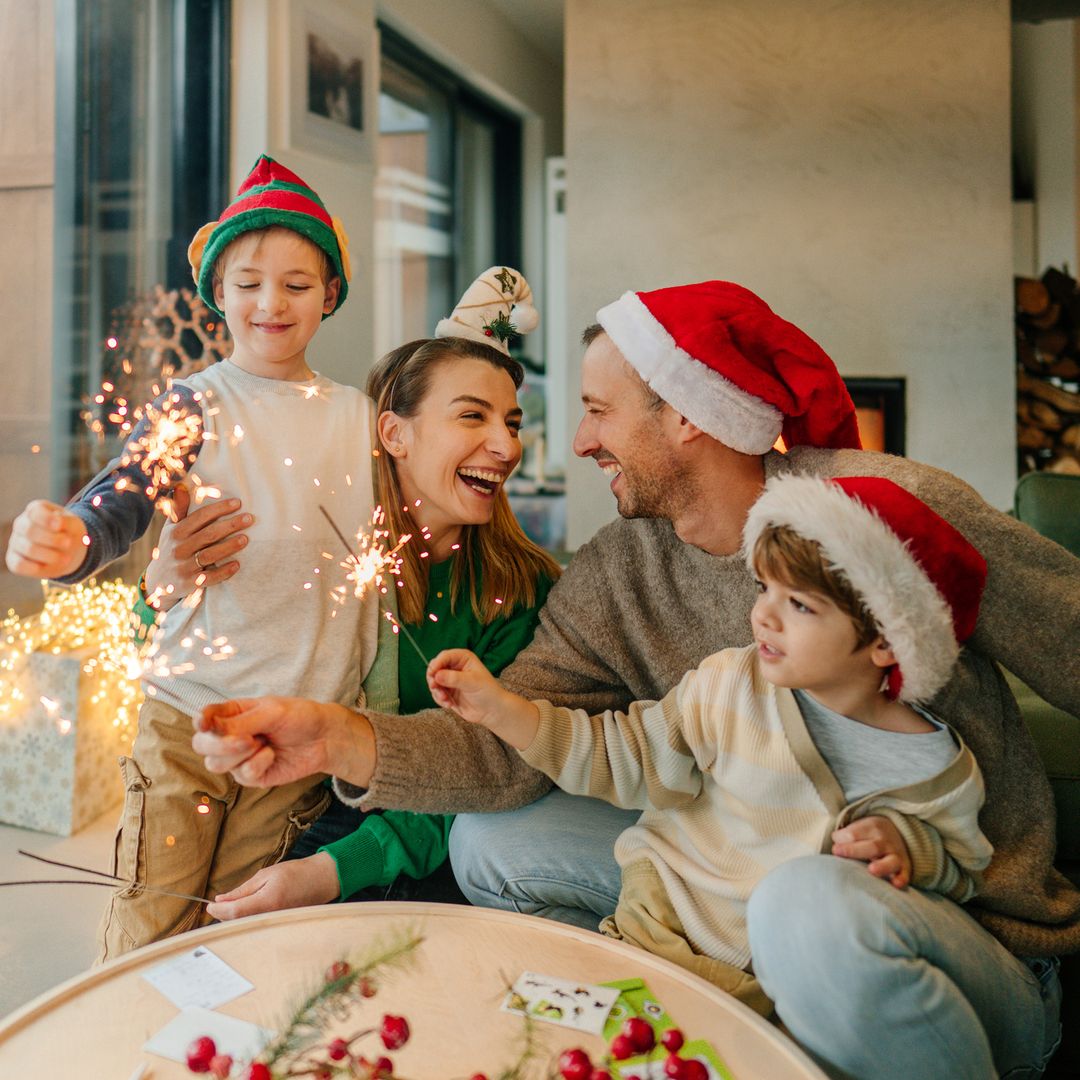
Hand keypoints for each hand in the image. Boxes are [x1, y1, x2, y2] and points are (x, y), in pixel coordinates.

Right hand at [5, 500, 88, 578]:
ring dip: (50, 555)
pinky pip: (19, 565)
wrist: (69, 552)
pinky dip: (35, 568)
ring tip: (67, 559)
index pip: (35, 512)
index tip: (60, 526)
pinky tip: (50, 567)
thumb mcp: (75, 525)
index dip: (46, 519)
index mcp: (35, 510)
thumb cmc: (70, 533)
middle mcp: (21, 524)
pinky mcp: (13, 559)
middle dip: (52, 539)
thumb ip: (67, 521)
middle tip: (68, 543)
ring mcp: (16, 542)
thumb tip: (57, 520)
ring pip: (27, 549)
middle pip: (29, 530)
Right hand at [145, 485, 251, 610]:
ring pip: (209, 555)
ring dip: (229, 547)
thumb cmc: (172, 549)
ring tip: (246, 539)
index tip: (238, 503)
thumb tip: (182, 487)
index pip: (200, 517)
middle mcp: (178, 549)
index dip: (219, 509)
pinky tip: (237, 565)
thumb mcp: (170, 529)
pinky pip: (209, 578)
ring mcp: (184, 567)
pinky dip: (223, 572)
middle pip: (208, 535)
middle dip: (229, 525)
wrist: (158, 582)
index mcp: (176, 532)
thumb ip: (179, 510)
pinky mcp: (190, 584)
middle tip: (249, 518)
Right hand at [193, 696, 373, 787]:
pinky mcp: (251, 776)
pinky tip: (273, 755)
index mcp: (232, 714)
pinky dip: (258, 764)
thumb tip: (207, 728)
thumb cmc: (299, 717)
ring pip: (216, 764)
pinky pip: (242, 775)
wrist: (325, 738)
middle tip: (246, 739)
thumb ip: (239, 722)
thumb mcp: (271, 712)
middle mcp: (230, 736)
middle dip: (219, 744)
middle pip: (202, 745)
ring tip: (263, 743)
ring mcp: (238, 758)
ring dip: (240, 755)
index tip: (204, 724)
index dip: (200, 721)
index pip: (204, 718)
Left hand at [206, 852, 339, 919]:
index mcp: (266, 902)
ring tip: (232, 905)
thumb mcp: (267, 875)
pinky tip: (247, 910)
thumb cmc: (296, 873)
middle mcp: (269, 917)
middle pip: (237, 922)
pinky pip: (256, 926)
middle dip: (224, 914)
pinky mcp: (278, 926)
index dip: (217, 910)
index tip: (208, 905)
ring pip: (245, 925)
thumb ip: (243, 890)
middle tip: (219, 903)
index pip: (233, 912)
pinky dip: (247, 919)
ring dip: (234, 917)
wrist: (322, 880)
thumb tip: (221, 899)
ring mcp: (274, 924)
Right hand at [427, 648, 507, 725]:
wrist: (492, 711)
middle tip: (435, 687)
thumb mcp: (472, 682)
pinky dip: (439, 699)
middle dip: (433, 678)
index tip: (433, 673)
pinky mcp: (448, 692)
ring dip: (436, 691)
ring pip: (433, 681)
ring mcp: (450, 680)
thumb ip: (454, 678)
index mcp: (463, 658)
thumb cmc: (487, 692)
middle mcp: (455, 667)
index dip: (437, 663)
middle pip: (435, 668)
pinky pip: (436, 693)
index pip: (445, 656)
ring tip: (445, 699)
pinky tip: (449, 705)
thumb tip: (436, 675)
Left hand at [831, 815, 912, 887]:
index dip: (841, 839)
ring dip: (882, 866)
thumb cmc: (868, 835)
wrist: (897, 834)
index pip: (853, 834)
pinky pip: (904, 875)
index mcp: (872, 827)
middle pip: (871, 846)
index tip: (834, 847)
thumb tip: (835, 849)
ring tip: (872, 870)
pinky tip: (895, 884)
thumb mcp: (858, 828)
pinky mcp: (904, 869)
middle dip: (853, 850)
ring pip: (890, 861)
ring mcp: (895, 856)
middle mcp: (885, 842)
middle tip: (836, 851)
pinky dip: (901, 879)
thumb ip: (845, 836)